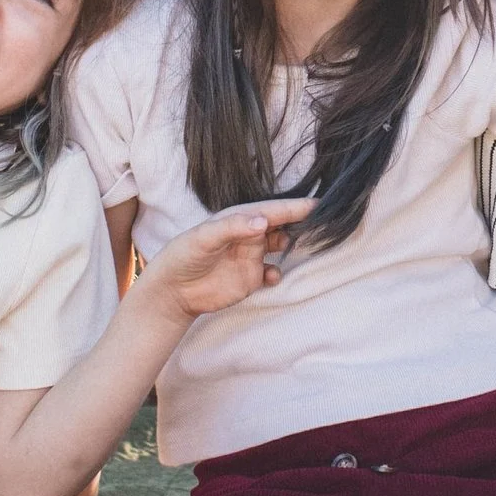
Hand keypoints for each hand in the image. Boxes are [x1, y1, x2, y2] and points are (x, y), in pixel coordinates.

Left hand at [137, 200, 307, 318]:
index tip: (319, 204)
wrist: (172, 291)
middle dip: (301, 222)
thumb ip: (232, 227)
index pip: (272, 210)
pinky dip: (278, 274)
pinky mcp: (251, 279)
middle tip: (322, 223)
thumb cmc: (183, 256)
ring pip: (282, 246)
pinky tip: (273, 277)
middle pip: (282, 224)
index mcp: (239, 219)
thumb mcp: (204, 237)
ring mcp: (252, 257)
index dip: (295, 207)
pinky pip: (273, 273)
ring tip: (304, 246)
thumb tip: (263, 220)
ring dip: (293, 245)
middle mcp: (249, 235)